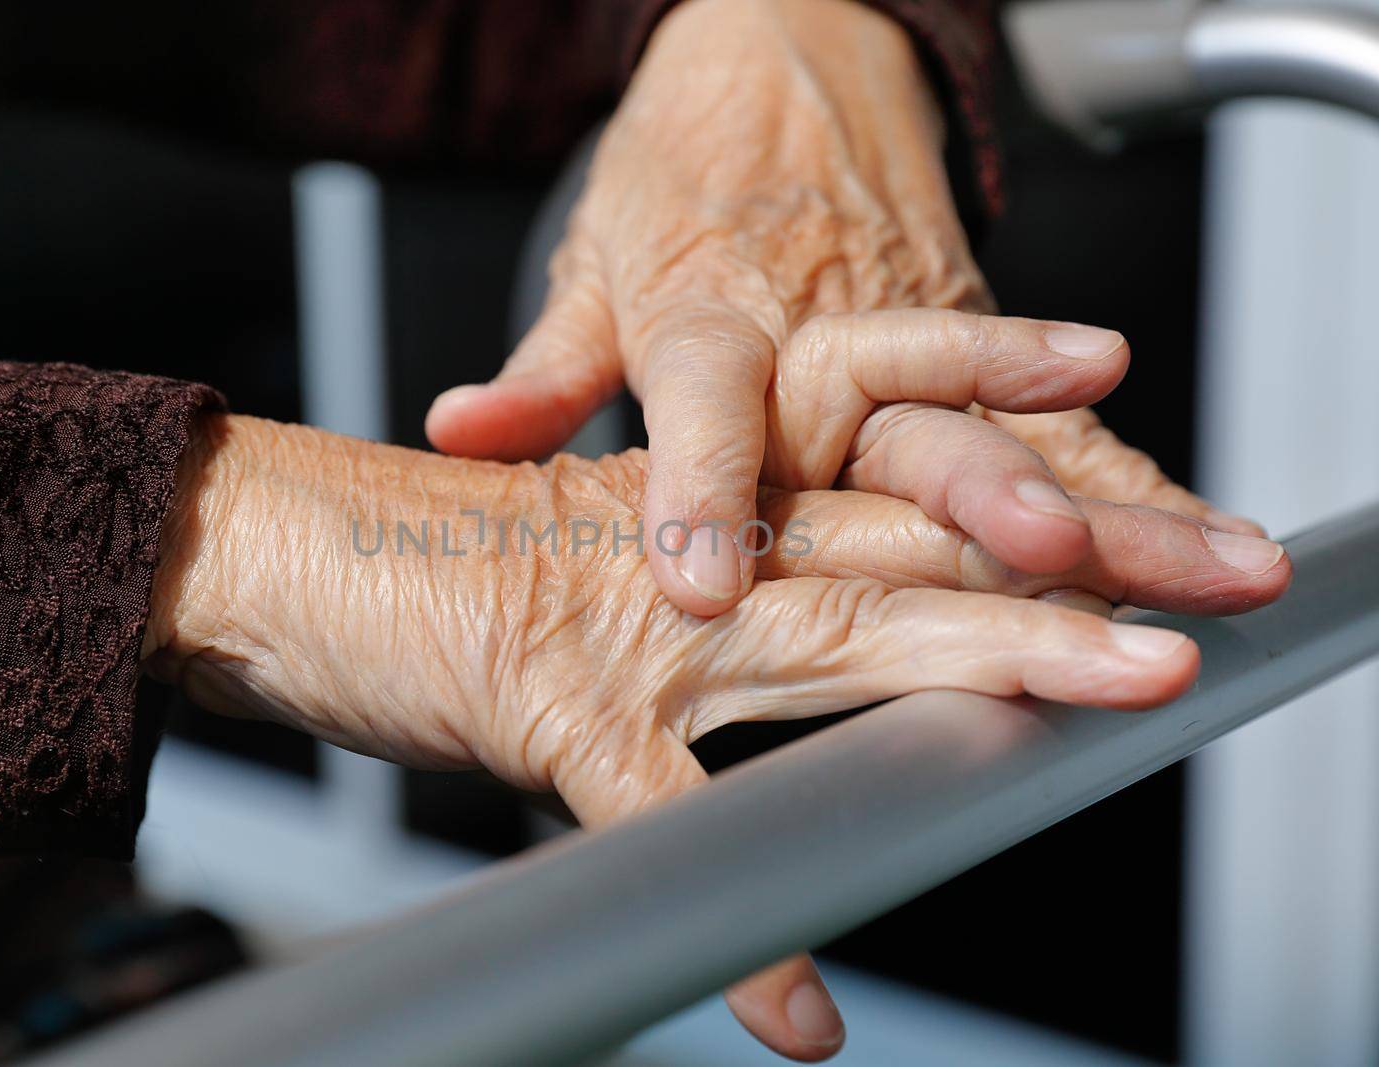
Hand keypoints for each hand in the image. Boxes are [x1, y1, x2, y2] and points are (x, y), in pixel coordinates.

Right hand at [142, 414, 1287, 1060]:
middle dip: (1070, 557)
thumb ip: (707, 586)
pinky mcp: (555, 703)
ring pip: (837, 636)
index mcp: (709, 499)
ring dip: (977, 662)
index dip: (1025, 466)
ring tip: (1105, 690)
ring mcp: (638, 623)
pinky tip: (801, 1006)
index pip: (898, 470)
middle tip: (1206, 578)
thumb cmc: (430, 559)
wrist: (286, 552)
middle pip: (915, 537)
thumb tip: (807, 620)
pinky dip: (733, 912)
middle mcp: (699, 545)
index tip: (1139, 490)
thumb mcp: (596, 556)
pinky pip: (665, 817)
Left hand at [424, 0, 1262, 614]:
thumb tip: (459, 436)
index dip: (705, 493)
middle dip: (975, 494)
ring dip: (1104, 495)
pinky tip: (1200, 531)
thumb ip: (544, 372)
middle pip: (904, 417)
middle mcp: (825, 330)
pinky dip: (1131, 471)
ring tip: (1184, 566)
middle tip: (1034, 557)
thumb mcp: (598, 264)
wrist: (786, 57)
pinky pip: (1060, 416)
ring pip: (1016, 421)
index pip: (710, 406)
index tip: (700, 582)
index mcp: (715, 313)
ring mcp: (911, 330)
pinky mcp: (971, 335)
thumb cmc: (686, 174)